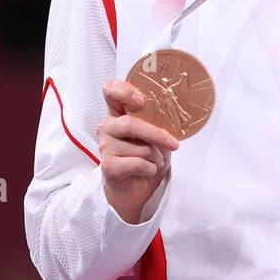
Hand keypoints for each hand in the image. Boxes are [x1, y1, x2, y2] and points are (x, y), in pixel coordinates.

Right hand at [98, 80, 179, 223]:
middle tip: (174, 144)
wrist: (134, 188)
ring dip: (155, 157)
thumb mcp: (153, 136)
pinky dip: (150, 168)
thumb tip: (173, 116)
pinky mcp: (108, 166)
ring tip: (154, 161)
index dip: (123, 91)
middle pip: (129, 124)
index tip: (140, 100)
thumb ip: (156, 123)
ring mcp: (105, 146)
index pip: (110, 91)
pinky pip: (138, 163)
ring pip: (139, 147)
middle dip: (156, 135)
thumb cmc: (144, 157)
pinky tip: (146, 170)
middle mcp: (107, 127)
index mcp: (117, 113)